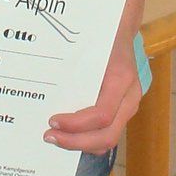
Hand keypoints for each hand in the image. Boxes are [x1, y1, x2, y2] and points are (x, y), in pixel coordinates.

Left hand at [45, 32, 142, 154]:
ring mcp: (127, 107)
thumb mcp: (89, 48)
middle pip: (107, 136)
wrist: (120, 32)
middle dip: (76, 142)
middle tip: (49, 136)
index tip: (52, 121)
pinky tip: (67, 133)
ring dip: (80, 144)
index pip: (102, 115)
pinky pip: (105, 133)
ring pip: (107, 140)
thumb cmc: (102, 38)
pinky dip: (85, 138)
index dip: (76, 125)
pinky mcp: (121, 112)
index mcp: (122, 80)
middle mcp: (129, 98)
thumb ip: (74, 69)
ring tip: (56, 137)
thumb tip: (46, 90)